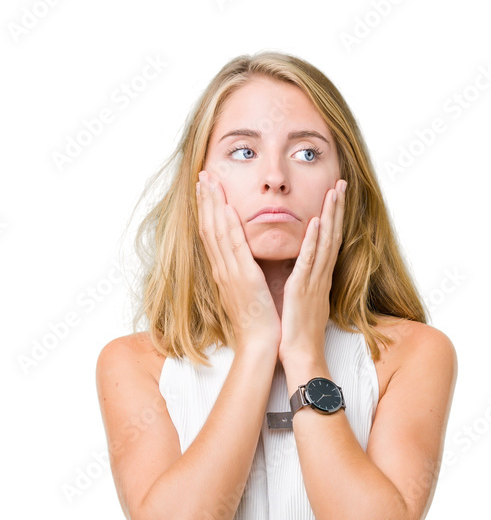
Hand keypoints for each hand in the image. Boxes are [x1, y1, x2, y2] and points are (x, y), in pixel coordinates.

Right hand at [195, 170, 280, 354]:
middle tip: (202, 175)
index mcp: (225, 273)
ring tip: (209, 181)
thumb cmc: (258, 322)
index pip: (212, 235)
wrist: (259, 344)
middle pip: (209, 228)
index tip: (206, 189)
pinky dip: (228, 227)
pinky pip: (233, 248)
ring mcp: (230, 274)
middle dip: (205, 200)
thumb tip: (247, 259)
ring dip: (212, 205)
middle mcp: (223, 270)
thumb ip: (245, 273)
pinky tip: (226, 208)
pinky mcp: (243, 279)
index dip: (207, 210)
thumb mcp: (249, 291)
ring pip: (216, 233)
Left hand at [278, 179, 346, 364]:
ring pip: (325, 243)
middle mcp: (320, 277)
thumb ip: (301, 282)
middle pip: (332, 236)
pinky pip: (310, 262)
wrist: (300, 355)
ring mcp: (314, 282)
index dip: (332, 218)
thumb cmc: (297, 333)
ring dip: (330, 216)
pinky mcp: (303, 290)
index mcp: (318, 278)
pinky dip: (313, 242)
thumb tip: (297, 270)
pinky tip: (316, 223)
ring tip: (334, 192)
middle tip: (340, 183)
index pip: (328, 242)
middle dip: (336, 209)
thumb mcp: (301, 301)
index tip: (334, 196)